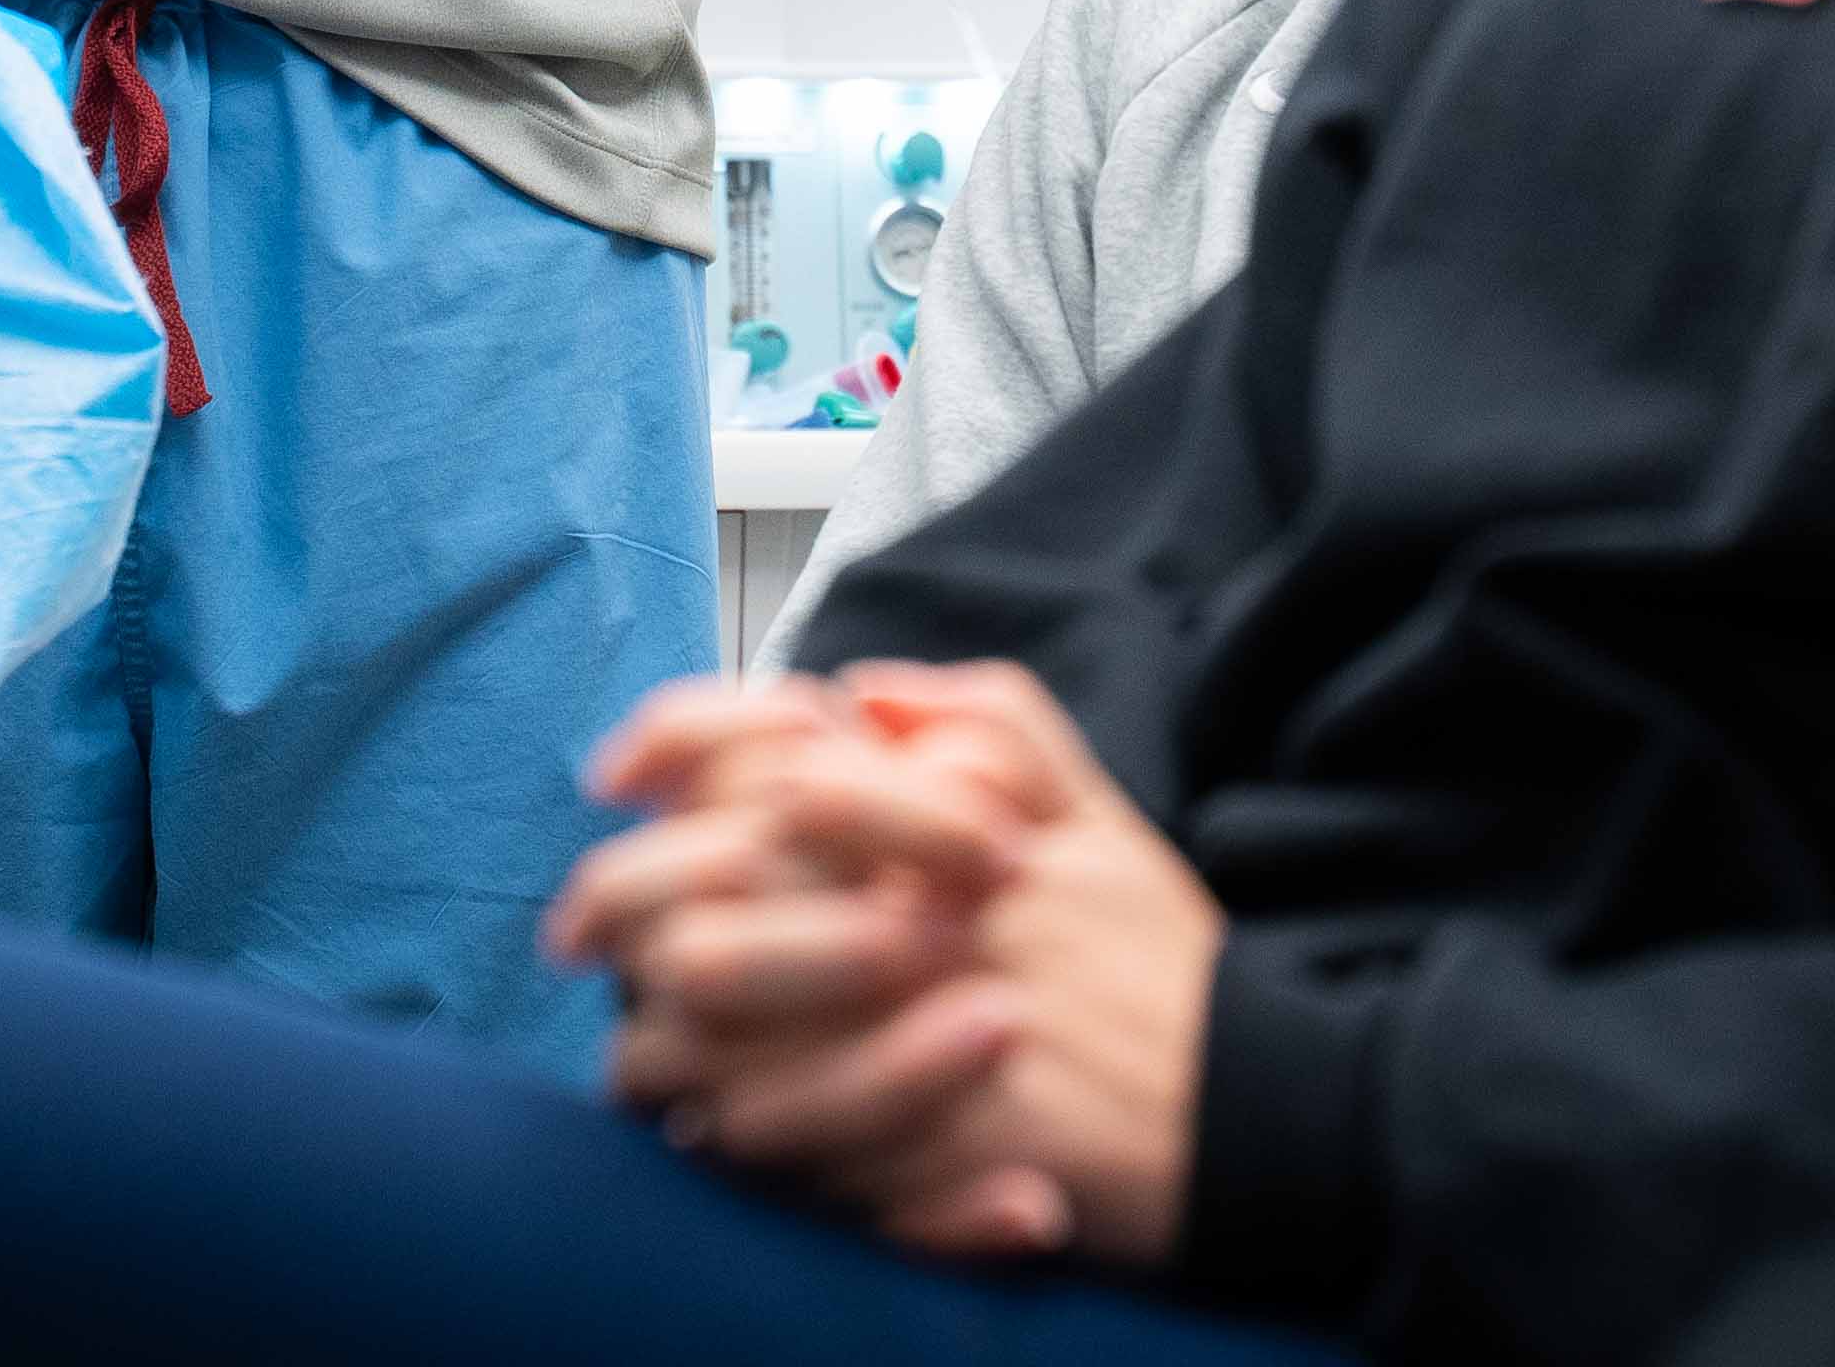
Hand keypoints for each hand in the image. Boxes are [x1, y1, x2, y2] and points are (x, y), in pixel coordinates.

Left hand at [551, 665, 1220, 1271]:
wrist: (1259, 1107)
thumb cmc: (1158, 959)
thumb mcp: (1098, 812)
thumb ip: (995, 723)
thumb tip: (864, 690)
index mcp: (961, 824)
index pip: (775, 761)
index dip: (669, 753)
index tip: (609, 776)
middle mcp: (933, 916)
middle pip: (718, 897)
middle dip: (620, 908)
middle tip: (576, 929)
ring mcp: (930, 1034)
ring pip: (730, 1033)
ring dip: (664, 1036)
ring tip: (638, 1039)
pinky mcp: (938, 1143)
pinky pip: (793, 1143)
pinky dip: (735, 1132)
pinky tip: (712, 1125)